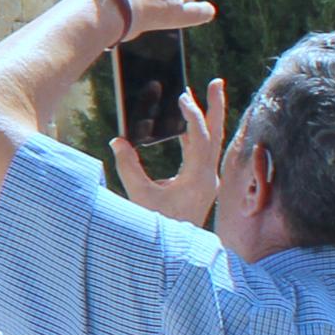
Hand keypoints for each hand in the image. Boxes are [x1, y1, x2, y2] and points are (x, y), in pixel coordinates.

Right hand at [112, 77, 229, 227]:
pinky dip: (195, 135)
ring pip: (211, 142)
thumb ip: (128, 166)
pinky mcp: (201, 183)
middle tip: (215, 82)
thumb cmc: (157, 225)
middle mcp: (208, 177)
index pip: (200, 139)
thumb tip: (118, 141)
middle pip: (216, 135)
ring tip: (205, 94)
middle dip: (215, 107)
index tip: (181, 97)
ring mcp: (207, 180)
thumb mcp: (139, 195)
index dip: (192, 115)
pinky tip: (184, 126)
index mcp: (198, 179)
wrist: (174, 252)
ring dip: (208, 118)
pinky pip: (202, 152)